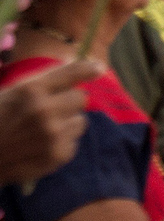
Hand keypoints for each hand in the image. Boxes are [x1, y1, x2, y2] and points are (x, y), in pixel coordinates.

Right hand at [0, 59, 100, 182]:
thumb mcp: (8, 93)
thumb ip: (38, 83)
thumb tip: (74, 65)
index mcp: (29, 91)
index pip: (69, 74)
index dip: (86, 69)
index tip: (98, 68)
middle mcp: (45, 110)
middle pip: (80, 98)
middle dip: (69, 101)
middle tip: (51, 109)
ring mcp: (53, 134)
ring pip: (80, 121)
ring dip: (67, 123)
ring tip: (43, 129)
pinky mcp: (58, 155)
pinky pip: (73, 142)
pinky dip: (62, 142)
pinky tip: (41, 145)